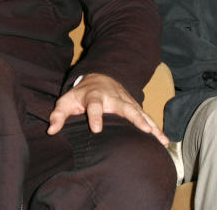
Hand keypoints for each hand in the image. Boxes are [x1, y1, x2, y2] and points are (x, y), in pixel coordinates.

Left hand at [47, 73, 168, 146]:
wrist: (99, 76)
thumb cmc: (81, 94)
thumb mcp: (66, 101)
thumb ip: (58, 115)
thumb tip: (51, 131)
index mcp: (94, 96)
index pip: (95, 106)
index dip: (95, 116)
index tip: (96, 129)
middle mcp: (114, 98)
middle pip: (126, 107)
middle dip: (136, 118)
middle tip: (144, 130)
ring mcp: (126, 101)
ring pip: (141, 113)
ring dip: (152, 126)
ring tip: (161, 140)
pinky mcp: (134, 106)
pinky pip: (146, 117)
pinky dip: (156, 128)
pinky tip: (164, 140)